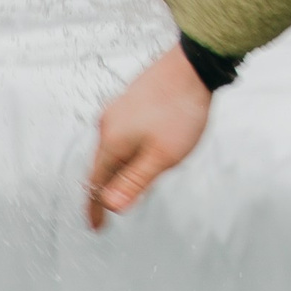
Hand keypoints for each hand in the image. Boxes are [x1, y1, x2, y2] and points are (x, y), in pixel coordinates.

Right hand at [85, 43, 212, 229]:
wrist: (194, 63)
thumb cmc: (181, 110)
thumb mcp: (163, 155)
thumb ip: (136, 181)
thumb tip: (111, 206)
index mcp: (112, 141)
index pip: (96, 183)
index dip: (95, 208)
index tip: (96, 227)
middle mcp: (108, 123)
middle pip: (103, 165)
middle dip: (109, 189)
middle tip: (114, 209)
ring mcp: (119, 108)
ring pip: (114, 148)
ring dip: (121, 168)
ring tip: (135, 182)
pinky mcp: (132, 98)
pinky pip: (123, 132)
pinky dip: (129, 149)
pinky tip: (145, 150)